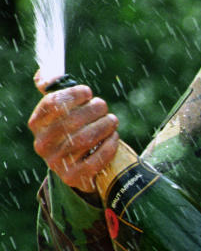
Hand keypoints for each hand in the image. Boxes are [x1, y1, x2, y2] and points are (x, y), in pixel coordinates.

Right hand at [28, 77, 119, 191]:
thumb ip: (53, 90)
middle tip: (103, 107)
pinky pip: (95, 159)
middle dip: (93, 110)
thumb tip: (48, 73)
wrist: (76, 167)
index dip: (72, 95)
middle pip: (71, 121)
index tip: (87, 92)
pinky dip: (108, 146)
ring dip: (103, 126)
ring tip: (112, 121)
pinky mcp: (74, 177)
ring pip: (84, 140)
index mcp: (37, 125)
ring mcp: (58, 163)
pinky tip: (114, 137)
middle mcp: (43, 145)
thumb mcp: (59, 112)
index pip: (52, 105)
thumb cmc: (70, 131)